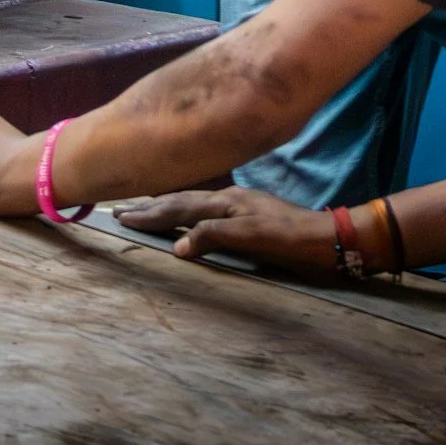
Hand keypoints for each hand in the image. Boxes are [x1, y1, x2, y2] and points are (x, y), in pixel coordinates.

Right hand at [115, 187, 339, 274]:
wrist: (324, 238)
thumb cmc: (290, 239)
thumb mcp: (251, 238)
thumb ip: (213, 236)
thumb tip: (176, 246)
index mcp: (225, 202)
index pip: (178, 208)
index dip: (149, 215)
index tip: (121, 217)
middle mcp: (228, 198)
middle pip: (180, 201)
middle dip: (150, 207)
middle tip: (121, 211)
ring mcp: (238, 204)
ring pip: (192, 203)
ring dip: (165, 207)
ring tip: (144, 210)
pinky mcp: (246, 214)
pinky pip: (205, 210)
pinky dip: (185, 212)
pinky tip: (186, 216)